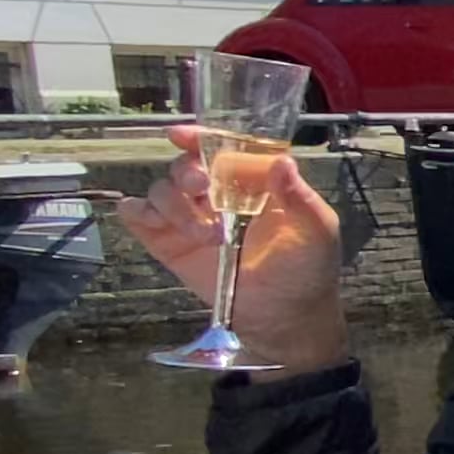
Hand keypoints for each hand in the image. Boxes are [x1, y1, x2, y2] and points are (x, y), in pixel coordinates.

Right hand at [116, 126, 351, 368]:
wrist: (285, 317)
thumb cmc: (307, 270)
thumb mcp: (316, 230)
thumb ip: (298, 197)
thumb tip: (282, 161)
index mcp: (252, 182)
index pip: (222, 149)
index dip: (200, 137)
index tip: (182, 136)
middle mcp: (218, 194)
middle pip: (186, 166)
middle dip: (187, 172)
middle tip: (203, 190)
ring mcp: (191, 218)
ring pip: (161, 190)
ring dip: (176, 206)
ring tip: (209, 237)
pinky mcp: (169, 244)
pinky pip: (139, 216)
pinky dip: (137, 212)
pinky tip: (152, 222)